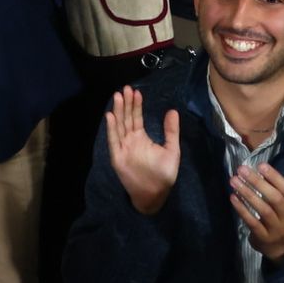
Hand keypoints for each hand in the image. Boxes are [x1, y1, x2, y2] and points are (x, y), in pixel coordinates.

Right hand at [104, 86, 179, 215]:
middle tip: (125, 89)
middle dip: (125, 104)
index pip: (136, 117)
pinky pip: (114, 140)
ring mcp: (123, 147)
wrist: (154, 194)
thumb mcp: (172, 150)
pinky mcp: (117, 156)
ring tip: (117, 96)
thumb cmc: (163, 173)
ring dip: (118, 111)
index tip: (136, 91)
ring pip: (119, 126)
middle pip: (126, 118)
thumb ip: (171, 131)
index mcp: (141, 137)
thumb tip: (173, 111)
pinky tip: (111, 116)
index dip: (136, 105)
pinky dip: (112, 129)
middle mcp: (130, 140)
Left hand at [229, 161, 283, 262]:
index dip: (276, 178)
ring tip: (234, 180)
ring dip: (247, 194)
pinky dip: (242, 209)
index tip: (261, 165)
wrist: (283, 245)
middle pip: (275, 199)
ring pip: (263, 210)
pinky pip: (252, 222)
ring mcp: (277, 228)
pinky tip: (233, 197)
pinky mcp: (264, 237)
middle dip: (258, 183)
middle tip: (242, 169)